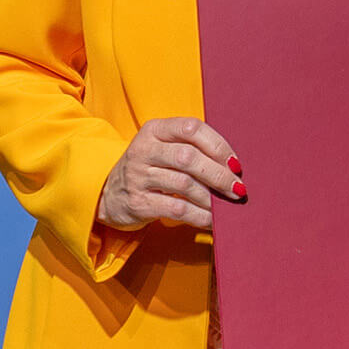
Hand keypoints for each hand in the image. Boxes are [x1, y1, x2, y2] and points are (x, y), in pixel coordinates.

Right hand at [95, 117, 242, 231]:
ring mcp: (138, 176)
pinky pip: (177, 209)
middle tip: (238, 189)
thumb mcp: (162, 148)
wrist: (110, 194)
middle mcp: (144, 150)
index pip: (191, 128)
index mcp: (154, 129)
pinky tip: (212, 220)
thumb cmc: (150, 168)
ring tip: (227, 206)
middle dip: (219, 174)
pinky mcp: (139, 202)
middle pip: (189, 157)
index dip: (218, 145)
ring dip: (211, 198)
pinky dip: (199, 216)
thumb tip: (233, 167)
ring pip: (184, 184)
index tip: (235, 164)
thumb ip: (192, 149)